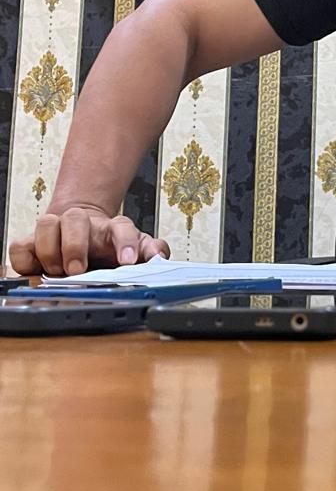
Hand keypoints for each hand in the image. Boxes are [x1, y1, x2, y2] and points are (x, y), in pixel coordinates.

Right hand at [9, 205, 169, 276]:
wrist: (82, 235)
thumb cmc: (107, 246)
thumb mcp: (133, 249)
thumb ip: (149, 251)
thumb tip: (159, 255)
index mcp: (110, 229)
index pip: (121, 226)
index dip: (126, 242)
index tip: (128, 260)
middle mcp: (81, 224)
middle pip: (76, 218)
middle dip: (75, 244)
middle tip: (77, 269)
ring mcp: (55, 231)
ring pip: (46, 223)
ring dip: (49, 249)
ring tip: (56, 271)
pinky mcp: (32, 244)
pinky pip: (20, 245)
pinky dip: (24, 259)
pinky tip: (34, 272)